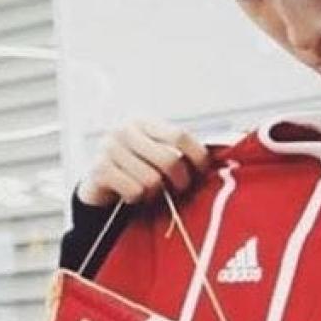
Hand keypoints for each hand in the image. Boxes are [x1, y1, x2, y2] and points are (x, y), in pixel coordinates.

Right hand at [77, 120, 208, 207]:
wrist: (99, 186)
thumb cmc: (136, 169)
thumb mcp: (156, 153)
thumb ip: (179, 151)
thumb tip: (221, 153)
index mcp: (143, 122)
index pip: (179, 135)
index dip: (197, 156)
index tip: (203, 172)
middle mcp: (124, 130)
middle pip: (169, 160)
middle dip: (179, 182)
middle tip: (177, 189)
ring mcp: (109, 148)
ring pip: (152, 180)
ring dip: (154, 194)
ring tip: (149, 192)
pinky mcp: (99, 169)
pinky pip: (134, 191)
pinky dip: (137, 199)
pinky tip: (131, 195)